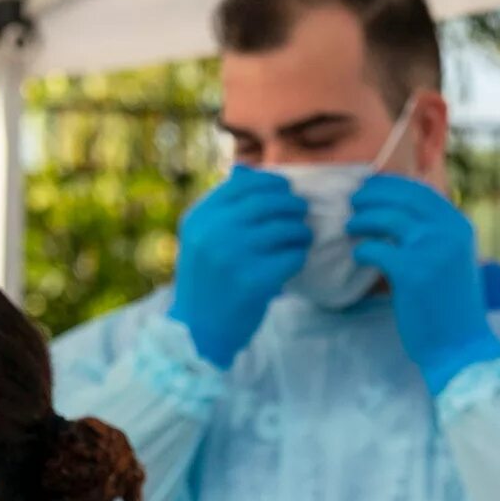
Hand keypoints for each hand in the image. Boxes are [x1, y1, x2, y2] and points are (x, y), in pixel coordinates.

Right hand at [168, 168, 312, 369]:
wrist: (198, 331)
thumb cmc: (206, 282)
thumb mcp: (201, 239)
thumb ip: (222, 207)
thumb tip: (247, 168)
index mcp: (199, 218)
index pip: (242, 184)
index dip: (271, 183)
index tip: (285, 190)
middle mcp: (213, 232)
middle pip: (267, 202)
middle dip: (291, 205)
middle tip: (301, 213)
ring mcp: (234, 256)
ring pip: (285, 228)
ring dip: (300, 231)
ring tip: (301, 238)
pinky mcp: (255, 281)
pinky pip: (292, 256)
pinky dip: (298, 257)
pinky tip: (294, 262)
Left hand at [347, 173, 499, 395]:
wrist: (461, 345)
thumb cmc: (452, 307)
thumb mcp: (452, 260)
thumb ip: (433, 235)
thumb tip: (397, 213)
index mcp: (459, 226)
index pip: (420, 191)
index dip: (391, 185)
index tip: (370, 188)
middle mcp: (449, 231)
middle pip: (402, 198)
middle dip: (372, 195)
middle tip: (352, 201)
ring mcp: (431, 249)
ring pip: (387, 217)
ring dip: (363, 219)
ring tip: (350, 226)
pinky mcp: (412, 271)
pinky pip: (377, 249)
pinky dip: (363, 251)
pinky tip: (358, 257)